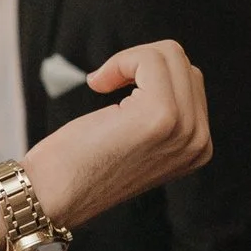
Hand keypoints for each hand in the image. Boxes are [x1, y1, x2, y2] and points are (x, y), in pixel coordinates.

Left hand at [22, 41, 209, 233]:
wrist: (52, 195)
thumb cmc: (81, 164)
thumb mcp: (137, 140)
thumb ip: (163, 112)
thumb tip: (161, 63)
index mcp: (198, 148)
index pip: (191, 81)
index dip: (148, 75)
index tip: (115, 89)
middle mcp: (198, 141)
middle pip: (184, 64)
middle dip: (140, 63)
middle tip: (105, 83)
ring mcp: (184, 129)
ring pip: (170, 56)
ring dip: (128, 61)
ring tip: (102, 84)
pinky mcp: (161, 115)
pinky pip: (150, 59)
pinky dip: (120, 62)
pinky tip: (98, 84)